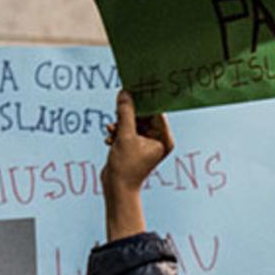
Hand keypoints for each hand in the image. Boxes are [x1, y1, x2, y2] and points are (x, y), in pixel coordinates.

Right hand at [101, 90, 172, 240]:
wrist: (117, 189)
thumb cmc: (126, 167)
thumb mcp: (124, 136)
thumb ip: (125, 112)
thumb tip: (125, 92)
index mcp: (165, 138)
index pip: (157, 111)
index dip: (146, 98)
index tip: (136, 86)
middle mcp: (159, 139)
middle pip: (145, 115)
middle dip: (130, 112)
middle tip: (118, 104)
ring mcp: (146, 142)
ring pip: (133, 121)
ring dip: (121, 123)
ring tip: (113, 129)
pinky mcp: (135, 145)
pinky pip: (127, 129)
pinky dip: (118, 131)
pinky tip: (110, 137)